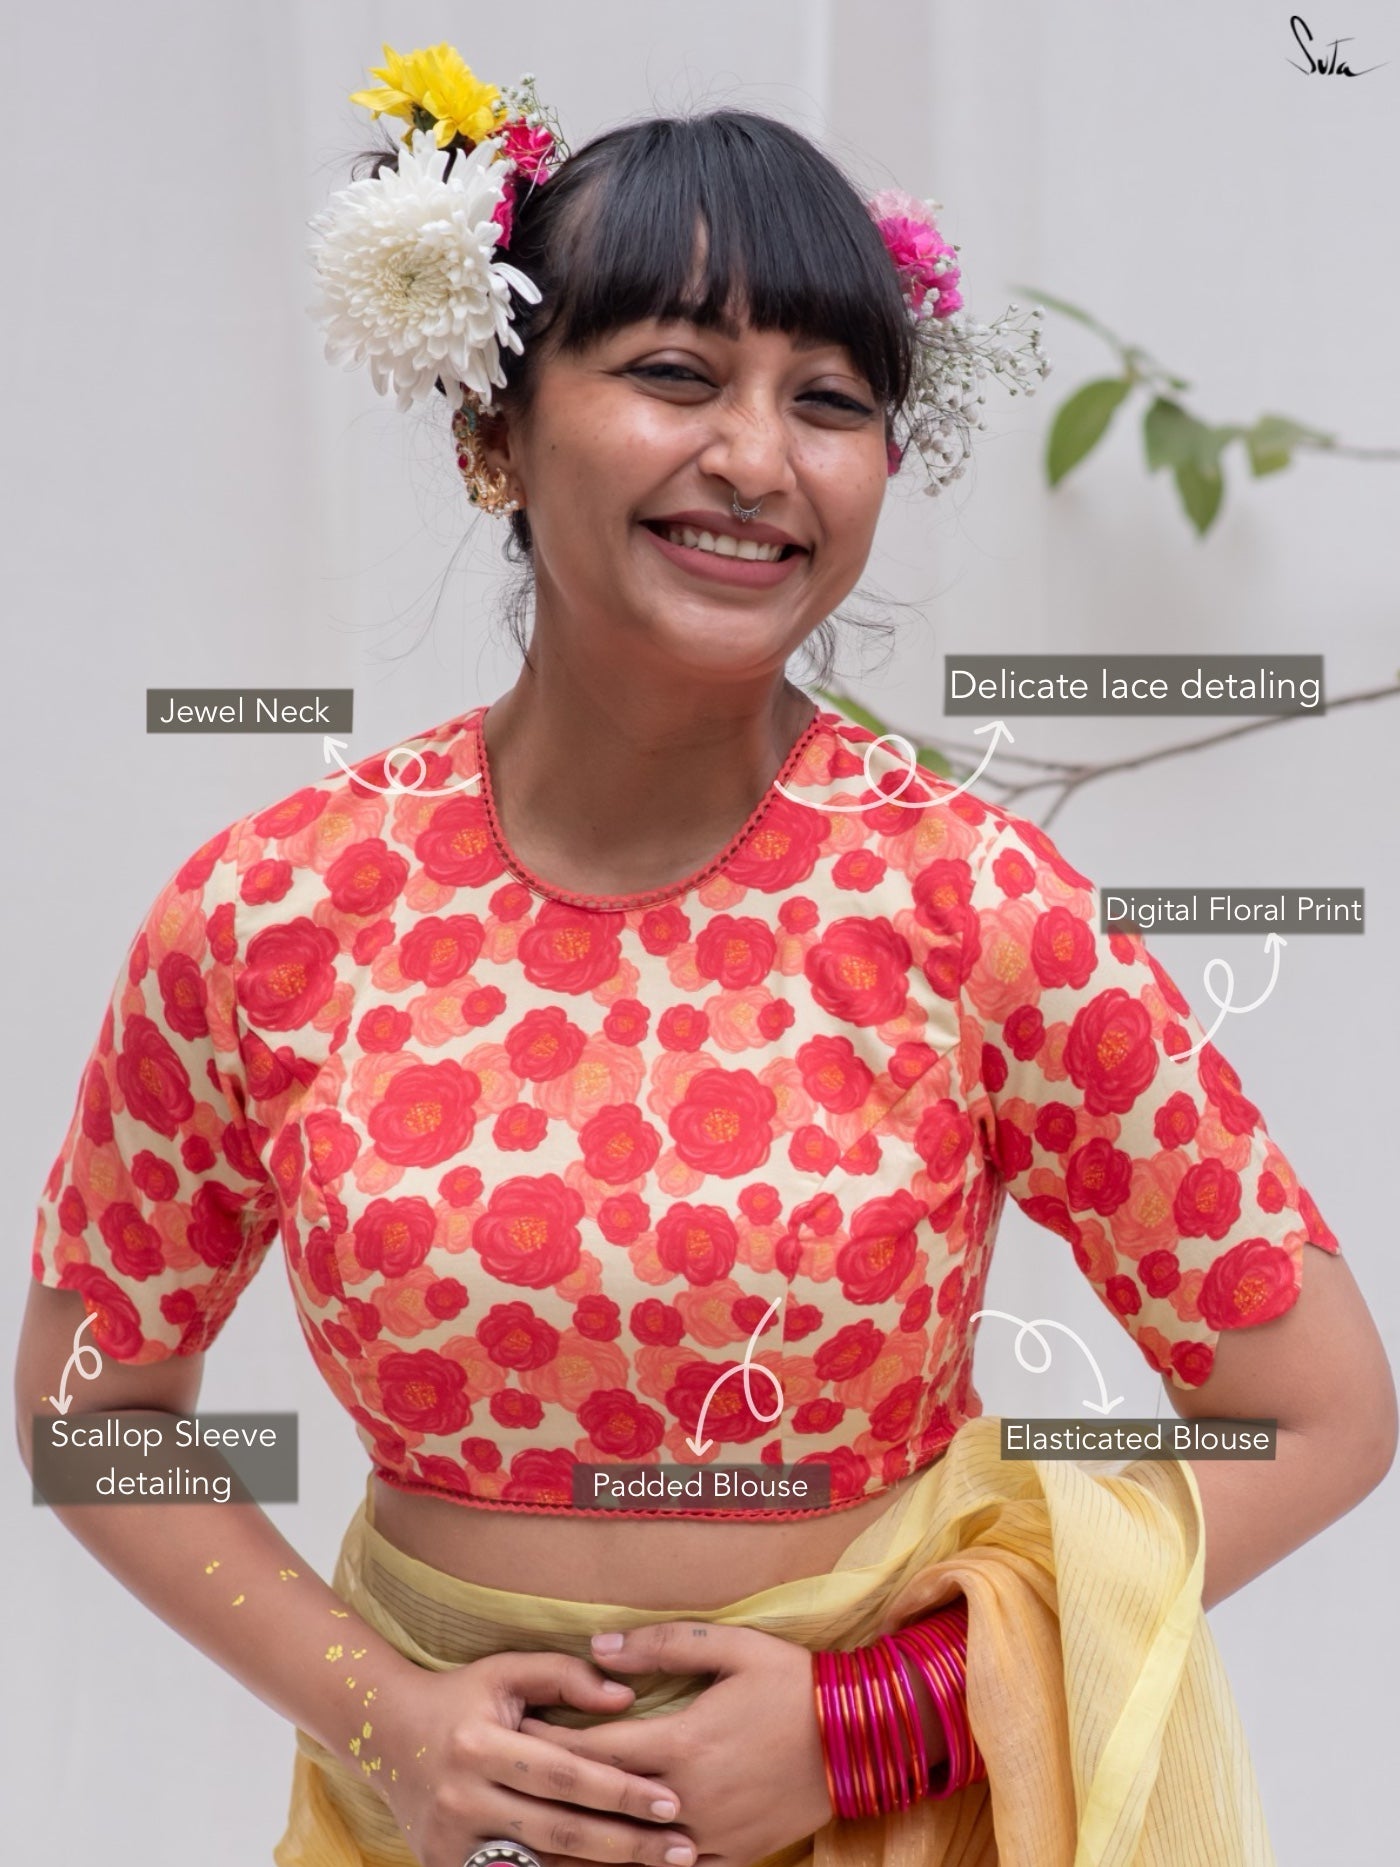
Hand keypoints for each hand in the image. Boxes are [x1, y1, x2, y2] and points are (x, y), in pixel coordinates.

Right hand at [372, 1647, 697, 1866]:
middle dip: (627, 1844)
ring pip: (540, 1865)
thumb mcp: (506, 1672)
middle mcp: (462, 1798)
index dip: (620, 1790)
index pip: (565, 1774)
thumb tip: (626, 1697)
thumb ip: (565, 1676)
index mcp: (480, 1745)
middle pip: (560, 1831)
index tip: (671, 1800)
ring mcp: (450, 1842)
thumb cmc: (460, 1696)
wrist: (384, 1734)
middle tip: (683, 1848)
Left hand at [519, 1623, 834, 1866]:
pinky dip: (638, 1864)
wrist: (860, 1738)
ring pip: (631, 1849)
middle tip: (516, 1778)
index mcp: (682, 1742)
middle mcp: (688, 1797)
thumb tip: (597, 1647)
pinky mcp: (731, 1856)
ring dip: (589, 1837)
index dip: (549, 1742)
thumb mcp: (732, 1647)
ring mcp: (709, 1835)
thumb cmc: (794, 1683)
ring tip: (548, 1825)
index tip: (515, 1732)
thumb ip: (661, 1645)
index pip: (594, 1749)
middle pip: (602, 1801)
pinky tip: (611, 1857)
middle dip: (557, 1788)